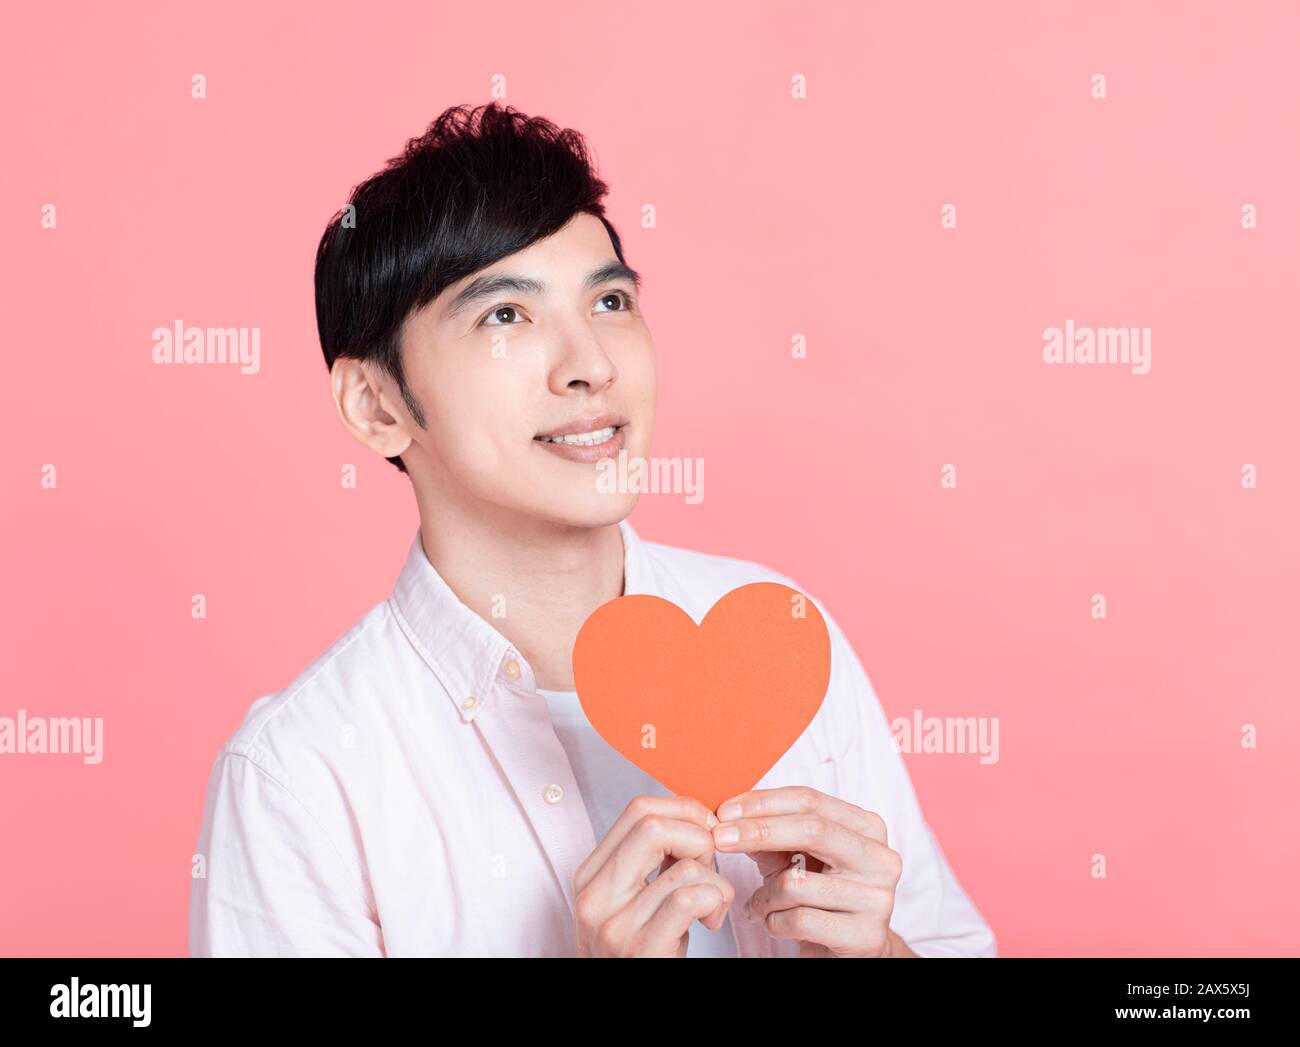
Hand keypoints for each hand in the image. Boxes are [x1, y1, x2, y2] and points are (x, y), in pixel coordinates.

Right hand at [573, 795, 736, 956]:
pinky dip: (715, 900)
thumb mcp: (630, 903)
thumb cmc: (635, 957)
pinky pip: (690, 898)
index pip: (638, 810)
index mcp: (590, 875)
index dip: (683, 810)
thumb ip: (648, 864)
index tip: (705, 831)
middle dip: (698, 836)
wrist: (617, 1010)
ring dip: (716, 881)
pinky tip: (712, 920)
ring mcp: (614, 923)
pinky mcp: (640, 948)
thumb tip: (692, 820)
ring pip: (682, 864)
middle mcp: (595, 895)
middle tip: (711, 865)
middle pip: (653, 823)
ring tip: (713, 905)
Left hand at [711, 786, 915, 956]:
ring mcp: (878, 898)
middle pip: (810, 830)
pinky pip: (800, 920)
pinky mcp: (866, 935)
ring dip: (764, 895)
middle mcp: (880, 858)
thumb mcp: (796, 858)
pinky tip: (774, 923)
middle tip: (719, 839)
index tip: (725, 811)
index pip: (810, 801)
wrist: (852, 951)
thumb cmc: (819, 897)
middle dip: (757, 832)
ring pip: (797, 883)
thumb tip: (730, 814)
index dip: (763, 802)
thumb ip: (771, 834)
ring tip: (760, 904)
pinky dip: (774, 922)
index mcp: (867, 827)